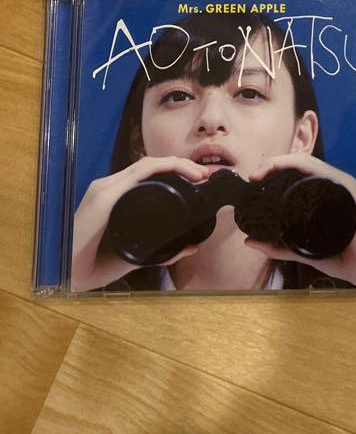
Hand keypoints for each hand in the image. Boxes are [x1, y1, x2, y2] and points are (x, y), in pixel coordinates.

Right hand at [70, 156, 208, 291]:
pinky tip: (180, 169)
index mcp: (114, 197)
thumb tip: (192, 247)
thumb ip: (163, 251)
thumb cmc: (95, 266)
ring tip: (199, 173)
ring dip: (177, 164)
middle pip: (151, 166)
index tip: (200, 180)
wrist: (67, 276)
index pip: (149, 174)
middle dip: (182, 165)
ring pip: (147, 163)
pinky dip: (163, 166)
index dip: (177, 172)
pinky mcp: (105, 194)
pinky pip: (138, 171)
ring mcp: (106, 188)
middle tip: (205, 175)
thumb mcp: (135, 254)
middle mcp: (109, 187)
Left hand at [245, 154, 355, 287]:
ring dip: (282, 161)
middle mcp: (332, 185)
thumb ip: (278, 247)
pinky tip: (284, 167)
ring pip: (308, 161)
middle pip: (300, 164)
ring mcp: (340, 183)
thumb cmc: (343, 257)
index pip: (296, 174)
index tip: (253, 180)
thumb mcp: (303, 251)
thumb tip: (249, 241)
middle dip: (273, 163)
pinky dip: (299, 164)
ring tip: (262, 171)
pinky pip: (320, 169)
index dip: (273, 171)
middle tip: (254, 175)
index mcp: (323, 195)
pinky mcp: (346, 186)